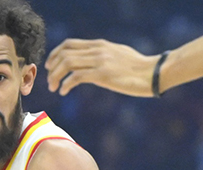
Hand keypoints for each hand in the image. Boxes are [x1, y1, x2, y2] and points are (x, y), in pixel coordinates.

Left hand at [45, 39, 159, 96]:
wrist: (153, 73)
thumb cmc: (138, 68)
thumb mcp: (118, 55)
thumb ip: (103, 55)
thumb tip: (93, 62)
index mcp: (99, 44)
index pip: (69, 44)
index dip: (55, 54)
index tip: (50, 66)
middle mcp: (97, 50)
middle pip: (64, 53)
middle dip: (52, 67)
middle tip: (49, 81)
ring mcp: (99, 61)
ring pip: (67, 63)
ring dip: (55, 76)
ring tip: (54, 88)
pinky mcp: (103, 74)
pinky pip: (76, 76)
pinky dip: (66, 84)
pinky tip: (64, 91)